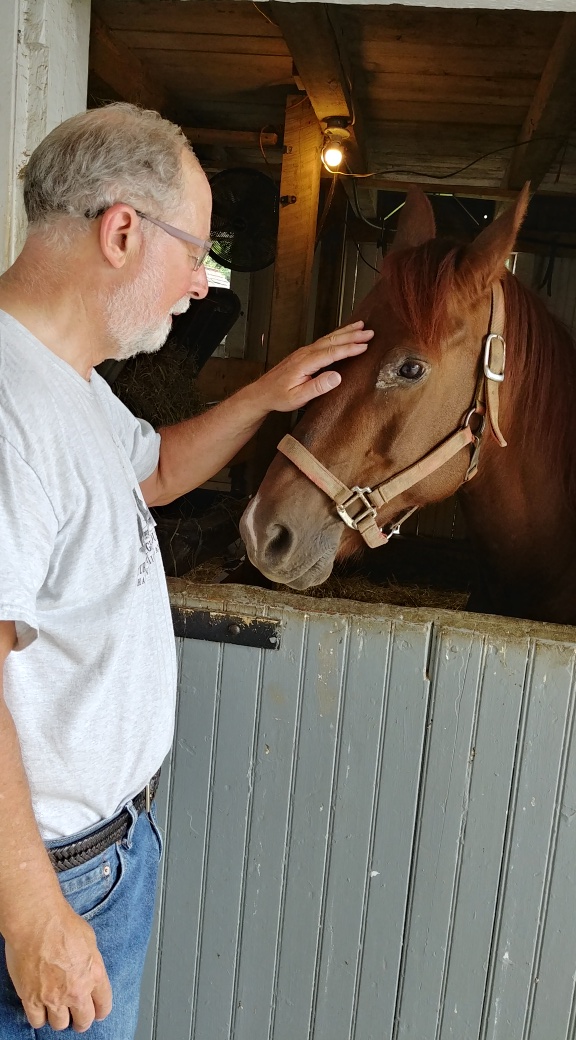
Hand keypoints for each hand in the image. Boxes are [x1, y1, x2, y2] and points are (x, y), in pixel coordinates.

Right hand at [5, 900, 111, 1031]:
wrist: (37, 921)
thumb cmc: (62, 923)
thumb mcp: (90, 940)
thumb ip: (91, 961)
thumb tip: (88, 969)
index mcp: (95, 975)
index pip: (104, 1006)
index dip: (100, 1011)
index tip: (96, 1012)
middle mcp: (77, 991)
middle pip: (83, 1021)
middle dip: (81, 1020)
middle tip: (76, 1016)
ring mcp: (54, 998)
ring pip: (60, 1024)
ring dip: (59, 1018)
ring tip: (56, 1009)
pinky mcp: (32, 999)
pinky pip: (37, 1021)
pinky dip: (38, 1017)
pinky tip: (39, 1008)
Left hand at [256, 320, 372, 412]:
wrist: (262, 393)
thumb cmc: (279, 396)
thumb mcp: (298, 397)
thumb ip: (318, 387)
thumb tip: (336, 376)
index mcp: (304, 363)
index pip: (331, 353)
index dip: (349, 349)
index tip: (364, 346)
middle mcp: (305, 353)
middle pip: (332, 341)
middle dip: (352, 335)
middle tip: (369, 332)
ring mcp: (304, 352)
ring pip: (328, 338)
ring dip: (346, 332)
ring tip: (361, 326)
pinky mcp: (304, 353)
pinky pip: (324, 340)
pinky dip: (337, 335)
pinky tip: (343, 333)